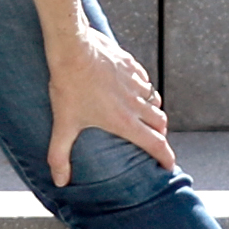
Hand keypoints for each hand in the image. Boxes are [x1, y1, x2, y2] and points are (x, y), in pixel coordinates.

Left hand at [46, 29, 173, 186]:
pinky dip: (143, 89)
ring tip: (142, 116)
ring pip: (155, 100)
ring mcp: (135, 82)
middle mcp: (136, 103)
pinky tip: (131, 89)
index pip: (156, 144)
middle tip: (152, 141)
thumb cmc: (69, 87)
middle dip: (160, 134)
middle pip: (160, 123)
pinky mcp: (131, 64)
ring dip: (152, 111)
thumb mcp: (63, 124)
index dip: (166, 157)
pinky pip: (144, 80)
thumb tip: (59, 181)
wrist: (73, 47)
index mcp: (125, 121)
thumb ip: (60, 155)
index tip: (168, 166)